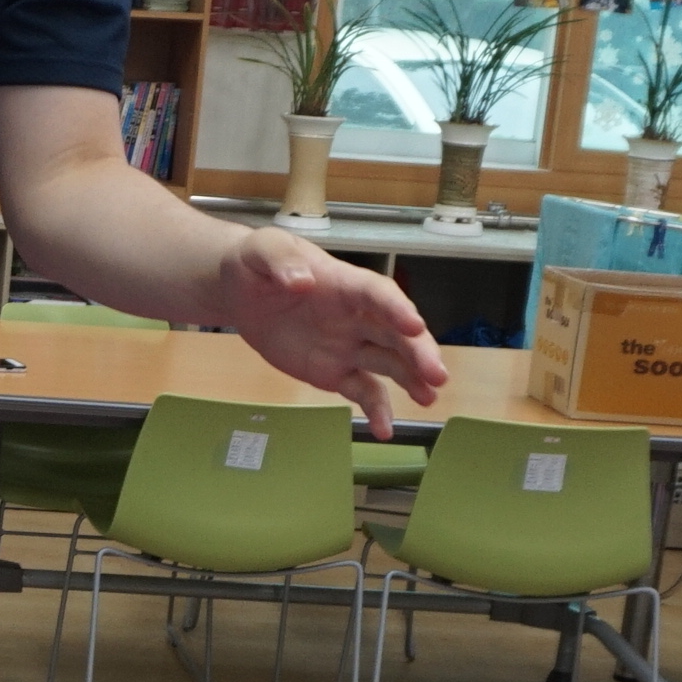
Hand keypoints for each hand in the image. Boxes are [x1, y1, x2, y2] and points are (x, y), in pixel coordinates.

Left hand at [217, 229, 448, 438]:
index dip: (396, 309)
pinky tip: (385, 430)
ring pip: (389, 363)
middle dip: (419, 352)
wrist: (243, 292)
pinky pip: (363, 391)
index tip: (414, 325)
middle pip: (395, 333)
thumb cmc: (259, 264)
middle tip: (437, 375)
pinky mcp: (335, 372)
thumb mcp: (262, 250)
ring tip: (429, 398)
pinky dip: (376, 410)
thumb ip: (280, 260)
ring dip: (412, 380)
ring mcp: (349, 346)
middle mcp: (356, 316)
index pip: (377, 294)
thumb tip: (301, 281)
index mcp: (344, 283)